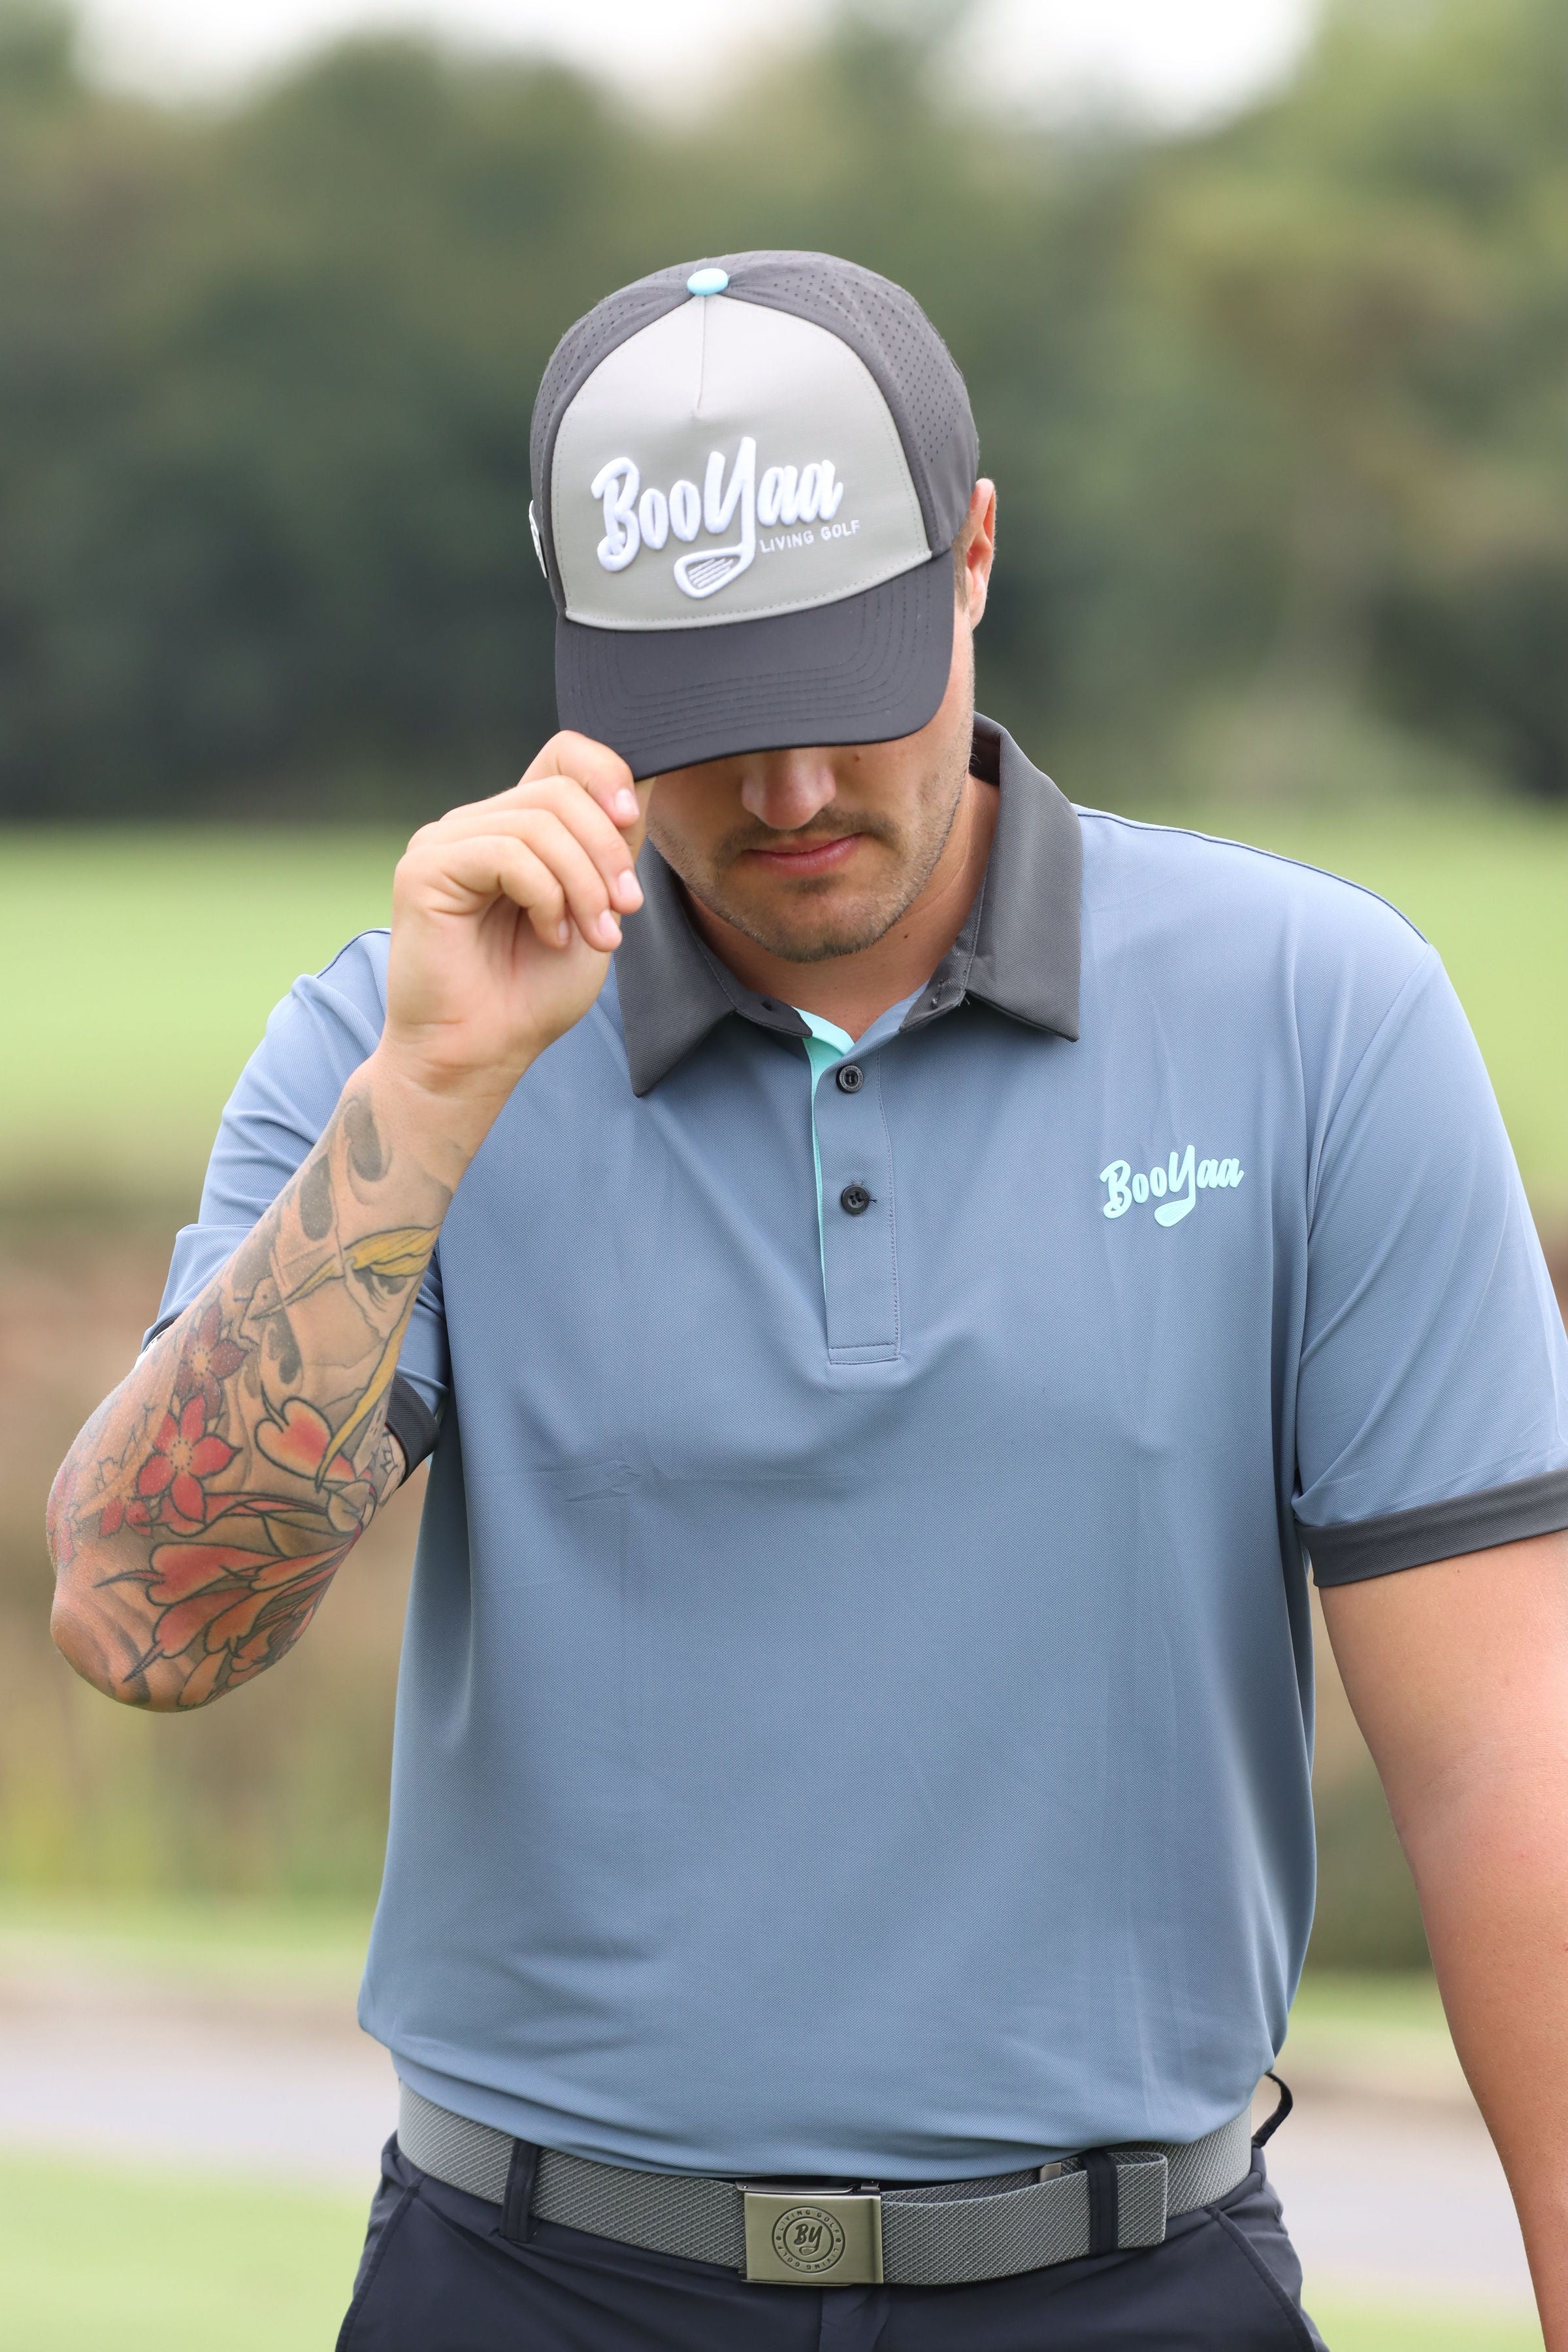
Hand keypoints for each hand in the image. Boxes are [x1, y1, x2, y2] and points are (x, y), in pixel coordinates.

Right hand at [374, 734, 648, 1150]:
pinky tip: (549, 935)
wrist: (482, 1055)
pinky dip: (546, 896)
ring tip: (592, 937)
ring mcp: (445, 842)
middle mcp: (476, 824)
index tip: (632, 821)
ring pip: (540, 822)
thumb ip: (611, 848)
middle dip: (607, 852)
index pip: (563, 753)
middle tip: (622, 913)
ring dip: (584, 884)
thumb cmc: (532, 993)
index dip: (606, 772)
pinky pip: (507, 853)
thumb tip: (644, 784)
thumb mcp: (596, 909)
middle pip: (561, 790)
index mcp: (516, 827)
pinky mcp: (424, 869)